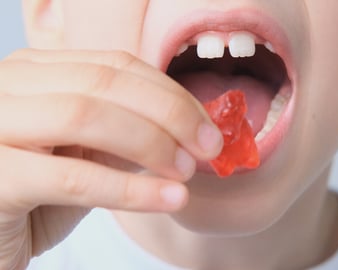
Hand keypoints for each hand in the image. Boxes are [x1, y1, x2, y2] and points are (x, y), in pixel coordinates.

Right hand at [0, 49, 221, 269]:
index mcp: (36, 72)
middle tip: (208, 148)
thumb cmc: (39, 194)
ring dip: (152, 144)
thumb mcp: (89, 154)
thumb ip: (128, 135)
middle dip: (170, 114)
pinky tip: (169, 199)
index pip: (116, 66)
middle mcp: (9, 86)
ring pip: (87, 116)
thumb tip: (191, 130)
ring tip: (186, 172)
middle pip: (106, 83)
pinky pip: (75, 178)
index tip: (207, 126)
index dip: (170, 94)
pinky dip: (131, 190)